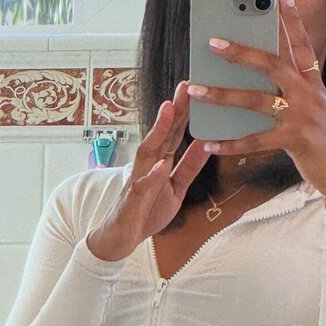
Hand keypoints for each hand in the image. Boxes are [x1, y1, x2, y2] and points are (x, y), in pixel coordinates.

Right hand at [87, 79, 210, 258]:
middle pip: (160, 134)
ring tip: (169, 109)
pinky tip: (161, 164)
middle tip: (185, 86)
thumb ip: (189, 167)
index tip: (194, 90)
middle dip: (173, 111)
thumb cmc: (146, 211)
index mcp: (158, 163)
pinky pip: (142, 187)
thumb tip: (206, 144)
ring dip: (158, 130)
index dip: (184, 113)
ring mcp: (137, 181)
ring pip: (147, 152)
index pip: (172, 133)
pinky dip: (152, 175)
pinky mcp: (132, 201)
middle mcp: (146, 166)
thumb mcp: (176, 188)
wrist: (119, 239)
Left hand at [186, 0, 325, 202]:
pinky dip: (230, 143)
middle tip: (213, 42)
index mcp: (314, 83)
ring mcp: (303, 116)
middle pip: (272, 64)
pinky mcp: (296, 140)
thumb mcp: (312, 111)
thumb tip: (252, 82)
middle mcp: (309, 94)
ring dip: (222, 94)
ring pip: (256, 100)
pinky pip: (256, 140)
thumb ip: (289, 94)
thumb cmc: (323, 142)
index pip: (302, 44)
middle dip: (241, 51)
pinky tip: (210, 144)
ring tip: (196, 90)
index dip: (292, 19)